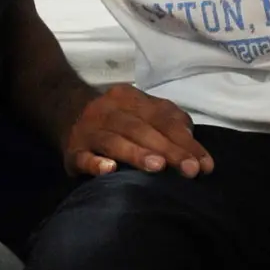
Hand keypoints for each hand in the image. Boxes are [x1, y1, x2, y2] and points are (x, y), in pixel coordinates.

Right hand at [63, 84, 215, 179]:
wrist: (64, 110)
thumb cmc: (116, 119)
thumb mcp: (142, 112)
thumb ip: (169, 124)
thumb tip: (195, 150)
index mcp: (130, 99)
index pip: (162, 118)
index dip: (185, 140)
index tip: (204, 165)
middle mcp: (109, 111)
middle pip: (141, 128)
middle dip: (168, 149)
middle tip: (189, 170)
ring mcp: (88, 131)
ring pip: (114, 140)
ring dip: (136, 153)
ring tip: (158, 167)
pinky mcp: (72, 152)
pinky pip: (83, 157)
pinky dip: (96, 163)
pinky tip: (109, 170)